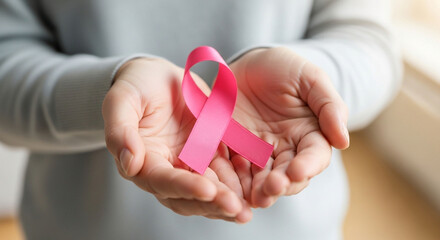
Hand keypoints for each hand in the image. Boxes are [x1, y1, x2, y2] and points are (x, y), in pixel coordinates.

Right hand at [102, 58, 251, 222]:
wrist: (157, 77)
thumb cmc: (136, 86)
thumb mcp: (122, 100)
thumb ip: (120, 130)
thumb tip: (128, 164)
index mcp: (144, 160)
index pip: (162, 180)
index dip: (183, 186)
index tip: (206, 189)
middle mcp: (168, 169)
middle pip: (187, 196)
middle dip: (211, 204)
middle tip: (235, 208)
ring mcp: (190, 164)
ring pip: (208, 192)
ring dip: (226, 203)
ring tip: (246, 210)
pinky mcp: (209, 155)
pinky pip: (225, 174)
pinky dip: (239, 185)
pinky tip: (256, 190)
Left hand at [228, 47, 349, 206]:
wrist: (248, 63)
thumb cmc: (284, 68)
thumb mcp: (309, 78)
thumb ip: (329, 105)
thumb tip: (343, 141)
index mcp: (309, 135)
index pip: (314, 156)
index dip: (307, 166)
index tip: (298, 172)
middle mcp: (285, 149)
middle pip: (287, 175)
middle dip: (280, 184)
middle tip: (271, 189)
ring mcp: (257, 153)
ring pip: (260, 178)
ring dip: (257, 190)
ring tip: (252, 197)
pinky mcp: (232, 150)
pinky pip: (232, 168)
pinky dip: (231, 179)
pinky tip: (227, 186)